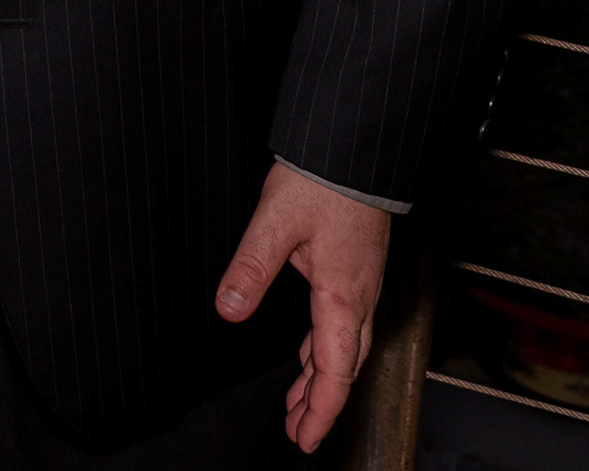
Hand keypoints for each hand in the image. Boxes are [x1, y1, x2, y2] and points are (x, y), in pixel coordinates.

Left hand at [216, 160, 394, 453]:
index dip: (321, 410)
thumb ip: (251, 268)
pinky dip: (328, 350)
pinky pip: (344, 325)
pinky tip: (313, 355)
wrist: (354, 150)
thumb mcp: (275, 222)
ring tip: (302, 406)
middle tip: (301, 435)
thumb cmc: (322, 181)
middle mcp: (358, 296)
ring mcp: (360, 283)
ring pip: (346, 347)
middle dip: (323, 405)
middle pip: (344, 367)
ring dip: (325, 379)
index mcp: (342, 295)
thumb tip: (228, 310)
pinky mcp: (355, 270)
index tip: (306, 439)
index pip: (335, 370)